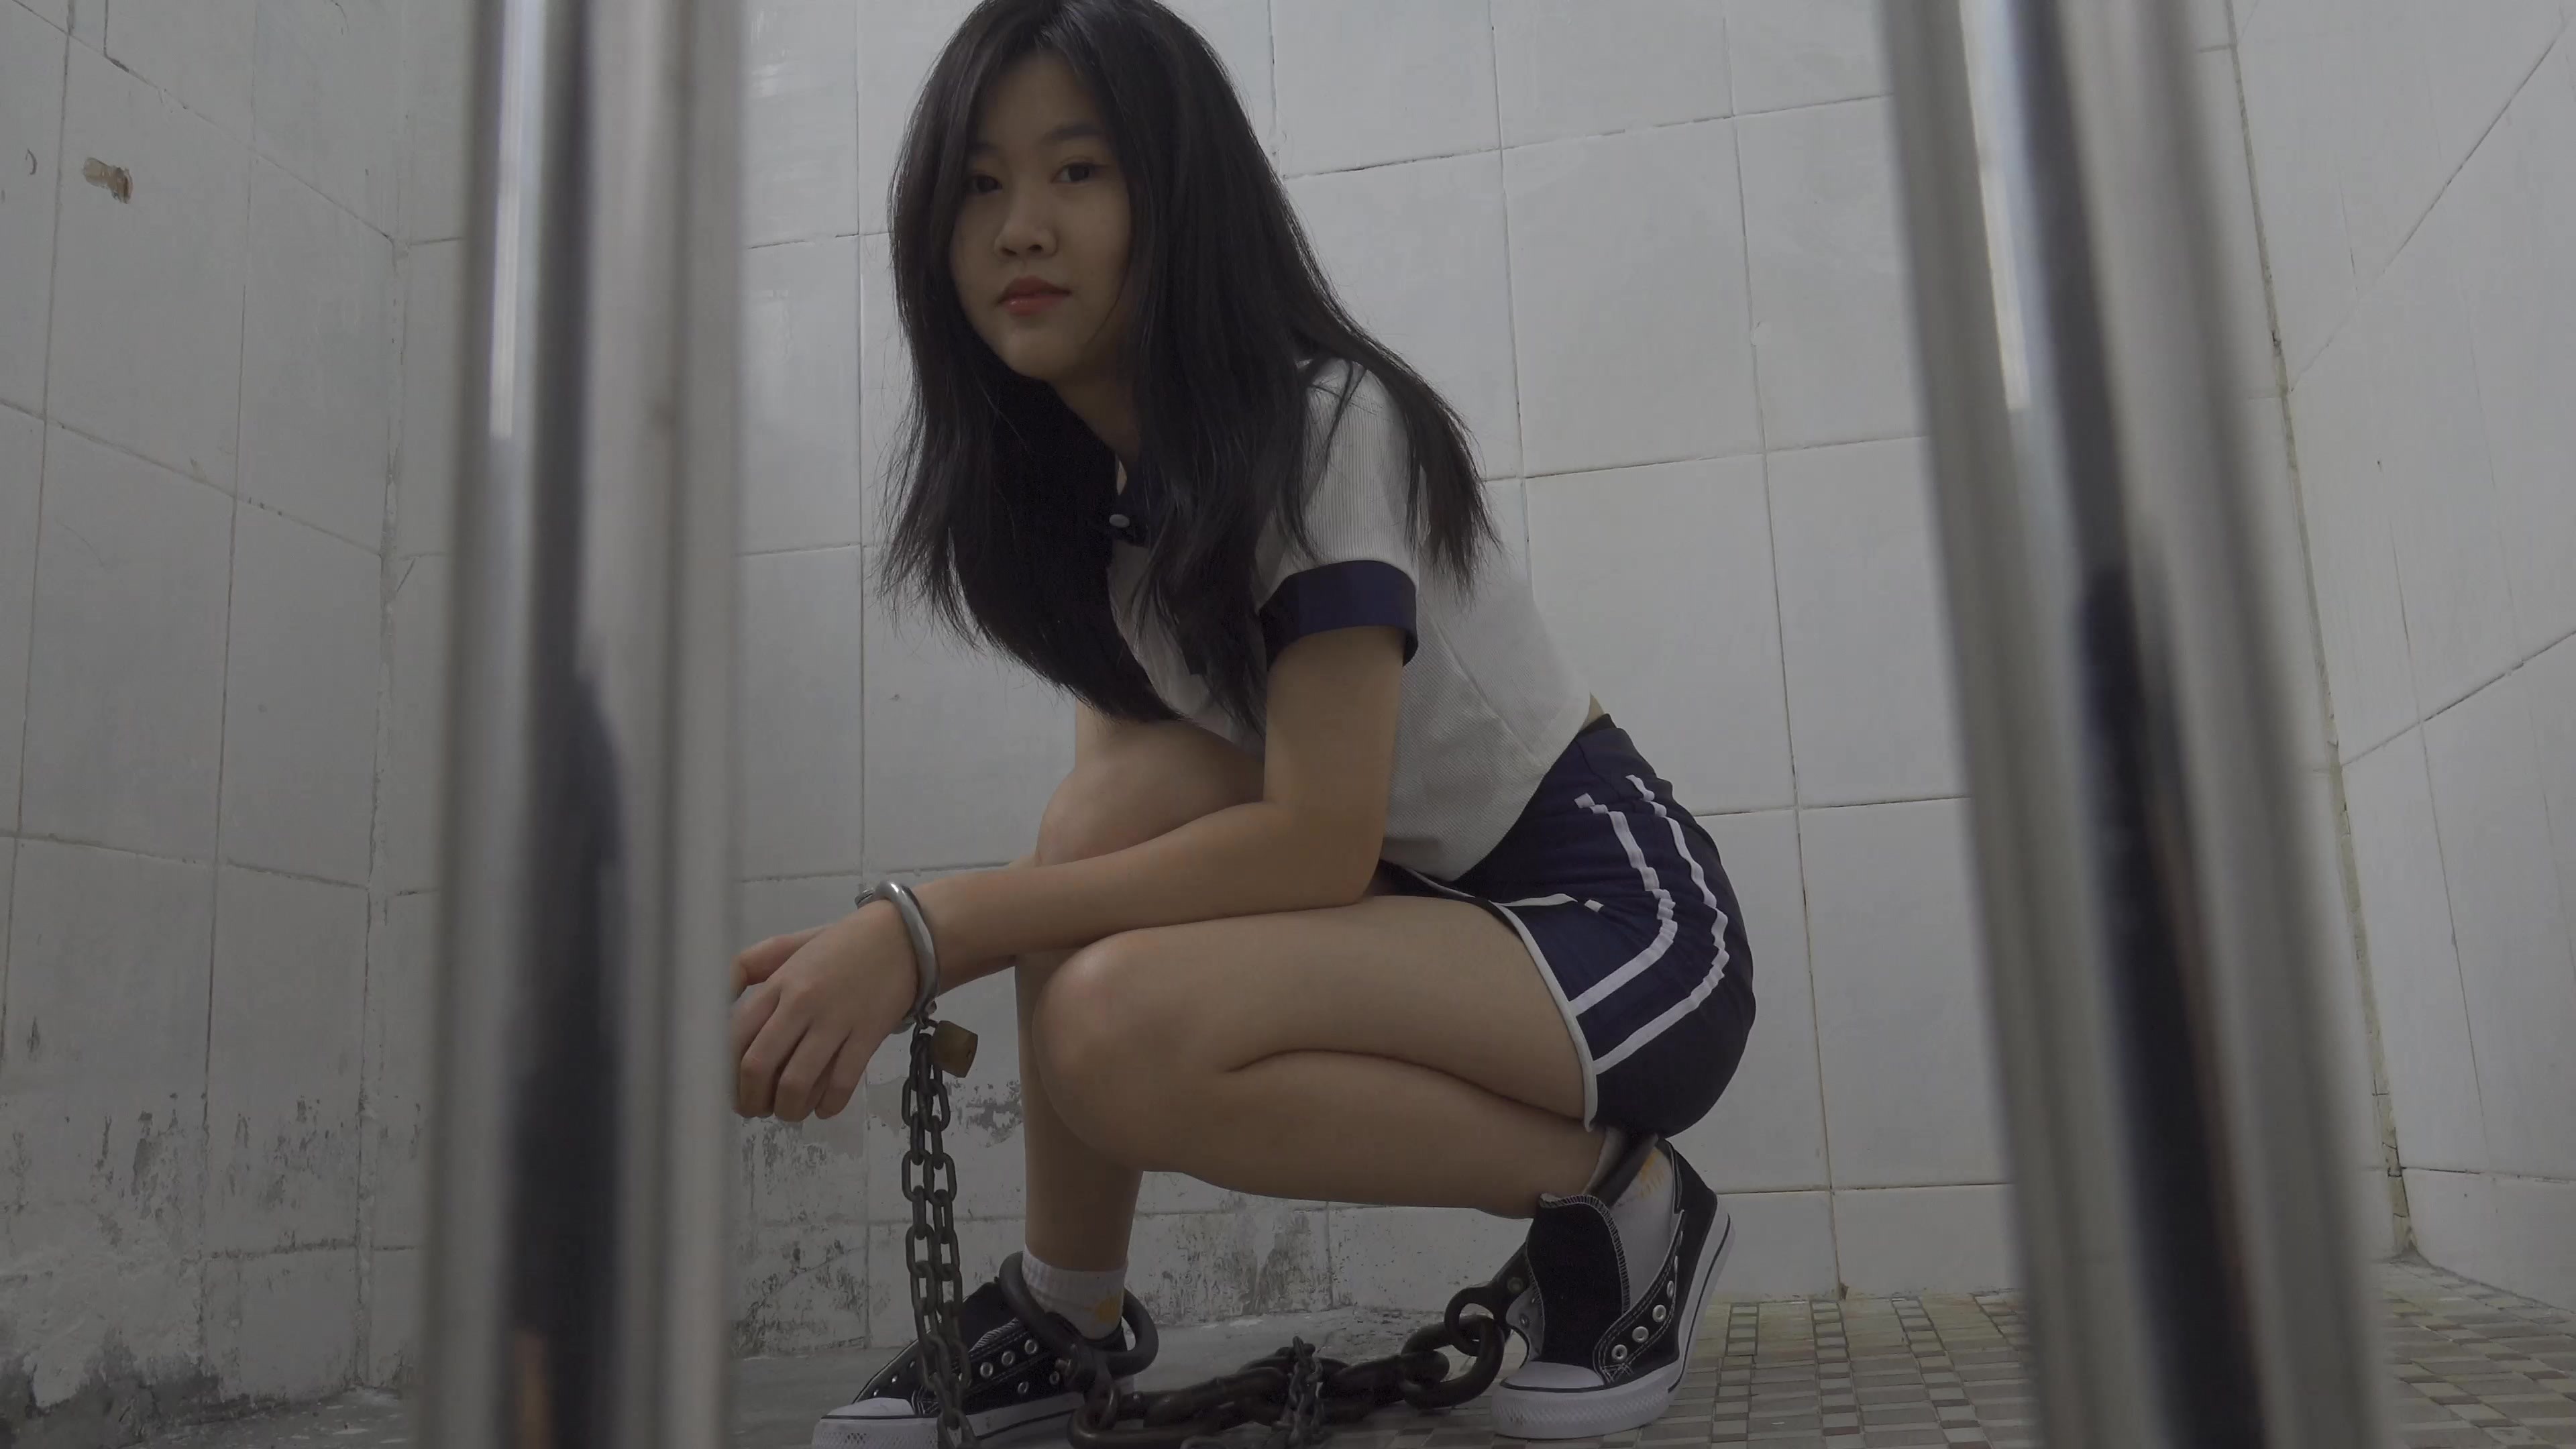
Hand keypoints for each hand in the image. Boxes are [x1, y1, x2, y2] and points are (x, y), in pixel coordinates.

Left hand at [731, 903, 920, 1121]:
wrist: (904, 937)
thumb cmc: (842, 944)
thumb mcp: (790, 946)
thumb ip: (749, 967)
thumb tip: (715, 1000)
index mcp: (779, 983)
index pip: (736, 1036)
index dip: (725, 1072)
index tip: (731, 1088)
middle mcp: (801, 1003)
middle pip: (759, 1065)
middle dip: (750, 1099)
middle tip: (755, 1109)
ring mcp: (836, 1021)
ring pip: (797, 1083)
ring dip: (787, 1109)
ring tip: (789, 1111)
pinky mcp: (868, 1036)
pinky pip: (841, 1084)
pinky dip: (827, 1106)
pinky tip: (823, 1108)